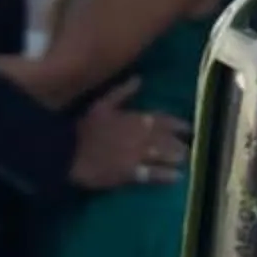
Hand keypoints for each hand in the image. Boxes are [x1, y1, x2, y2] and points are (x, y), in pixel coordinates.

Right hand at [68, 80, 189, 192]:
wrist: (67, 151)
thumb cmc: (83, 127)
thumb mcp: (101, 104)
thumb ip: (122, 92)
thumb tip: (139, 79)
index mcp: (133, 117)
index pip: (161, 119)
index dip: (177, 124)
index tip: (188, 128)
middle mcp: (138, 135)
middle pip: (165, 139)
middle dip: (179, 143)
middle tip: (190, 148)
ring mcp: (135, 155)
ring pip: (162, 155)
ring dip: (176, 157)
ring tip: (186, 160)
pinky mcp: (129, 172)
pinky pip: (153, 174)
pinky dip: (166, 175)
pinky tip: (176, 177)